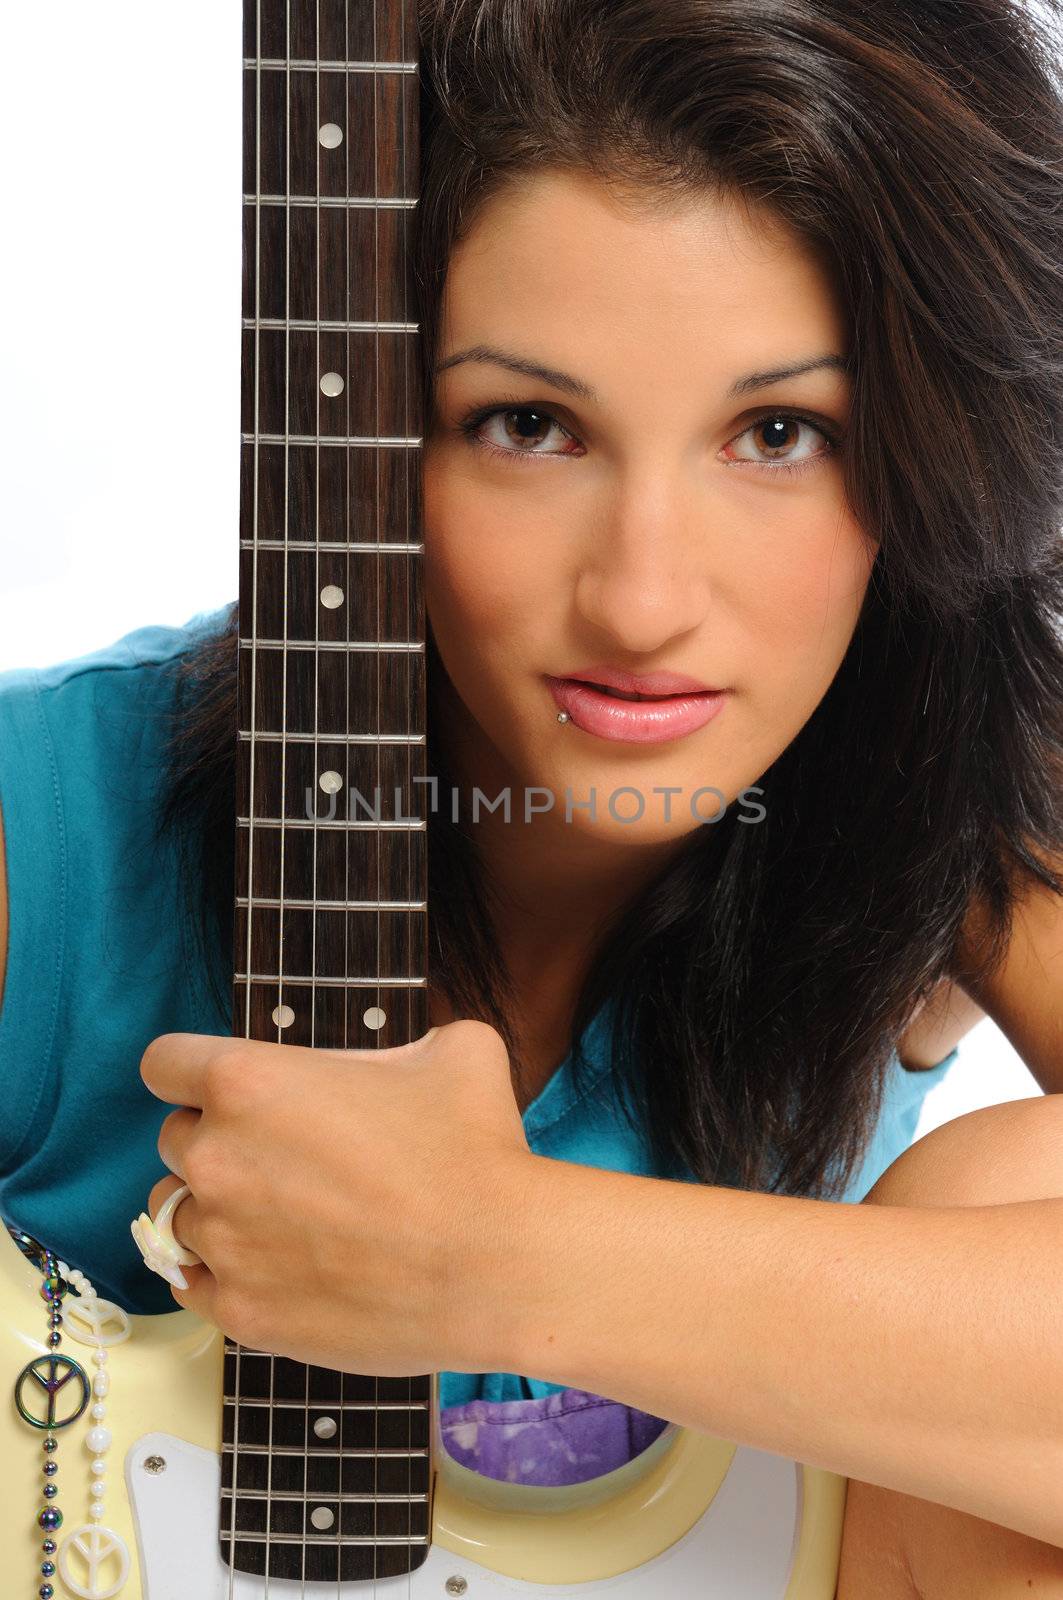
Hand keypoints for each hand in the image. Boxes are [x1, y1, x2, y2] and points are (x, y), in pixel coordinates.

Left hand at [139, 1019, 535, 1375]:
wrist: (498, 1263)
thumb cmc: (475, 1150)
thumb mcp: (454, 1050)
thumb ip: (401, 1041)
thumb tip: (406, 1057)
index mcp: (249, 1081)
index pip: (164, 1063)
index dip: (192, 1073)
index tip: (221, 1091)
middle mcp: (218, 1157)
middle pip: (173, 1141)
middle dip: (219, 1142)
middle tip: (285, 1159)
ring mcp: (223, 1240)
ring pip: (178, 1215)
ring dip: (218, 1211)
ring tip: (286, 1219)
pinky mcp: (241, 1311)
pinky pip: (193, 1284)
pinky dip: (224, 1273)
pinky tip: (273, 1264)